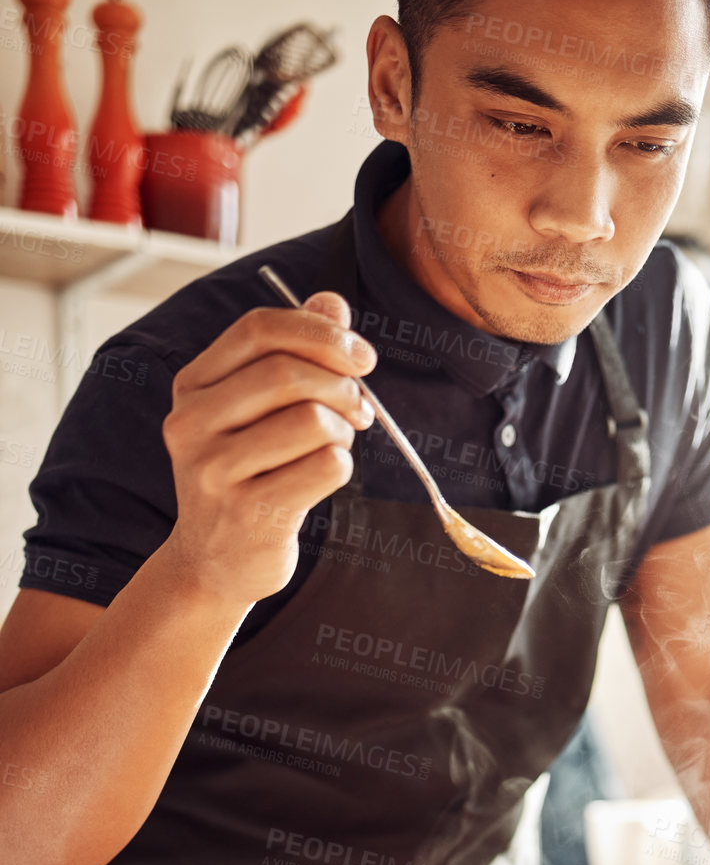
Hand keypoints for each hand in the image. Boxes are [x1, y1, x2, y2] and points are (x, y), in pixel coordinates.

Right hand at [160, 292, 376, 608]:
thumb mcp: (257, 410)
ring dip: (343, 432)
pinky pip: (326, 467)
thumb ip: (292, 352)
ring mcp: (215, 472)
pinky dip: (340, 466)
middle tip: (361, 409)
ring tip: (335, 447)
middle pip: (289, 372)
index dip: (320, 332)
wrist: (214, 563)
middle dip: (343, 386)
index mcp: (192, 386)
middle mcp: (192, 424)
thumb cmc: (247, 475)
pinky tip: (323, 478)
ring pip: (313, 421)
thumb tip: (332, 302)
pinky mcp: (249, 513)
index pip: (259, 329)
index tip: (361, 355)